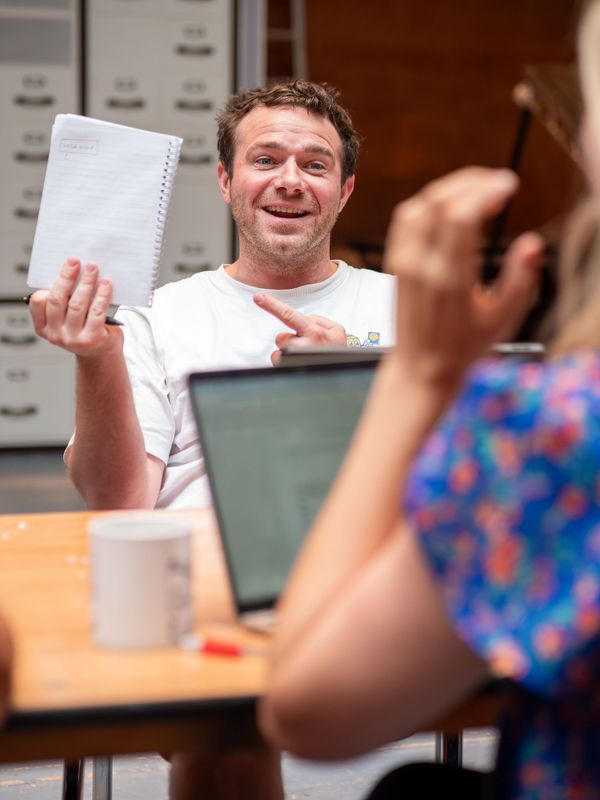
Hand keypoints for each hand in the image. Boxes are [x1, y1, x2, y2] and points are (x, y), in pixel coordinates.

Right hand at [29, 257, 122, 359]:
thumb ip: (63, 300)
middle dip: (67, 277)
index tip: (65, 266)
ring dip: (86, 282)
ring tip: (93, 268)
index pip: (38, 302)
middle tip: (76, 260)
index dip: (50, 283)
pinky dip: (102, 295)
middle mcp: (55, 335)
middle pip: (57, 299)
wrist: (101, 353)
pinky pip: (96, 312)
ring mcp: (73, 339)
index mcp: (43, 327)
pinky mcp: (92, 339)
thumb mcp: (67, 317)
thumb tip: (72, 269)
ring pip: (77, 304)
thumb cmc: (84, 329)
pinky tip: (106, 284)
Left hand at [253, 293, 346, 364]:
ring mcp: (300, 360)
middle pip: (282, 337)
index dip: (272, 305)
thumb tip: (298, 321)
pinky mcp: (294, 369)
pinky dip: (285, 362)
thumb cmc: (338, 353)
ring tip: (305, 357)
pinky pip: (279, 361)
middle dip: (289, 340)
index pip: (291, 315)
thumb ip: (316, 322)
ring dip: (289, 352)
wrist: (348, 372)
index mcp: (317, 332)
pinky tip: (300, 364)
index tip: (258, 297)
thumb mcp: (335, 332)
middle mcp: (309, 345)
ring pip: (280, 350)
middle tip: (304, 347)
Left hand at [384, 167, 543, 384]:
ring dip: (449, 188)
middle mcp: (420, 266)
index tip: (508, 186)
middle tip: (497, 183)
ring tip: (478, 189)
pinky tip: (451, 204)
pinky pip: (405, 218)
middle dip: (471, 182)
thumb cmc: (462, 346)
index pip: (460, 217)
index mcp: (448, 279)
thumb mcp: (502, 319)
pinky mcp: (395, 262)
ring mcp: (403, 263)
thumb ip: (520, 280)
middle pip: (438, 203)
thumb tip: (532, 244)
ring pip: (418, 205)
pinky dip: (428, 201)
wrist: (420, 367)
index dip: (485, 192)